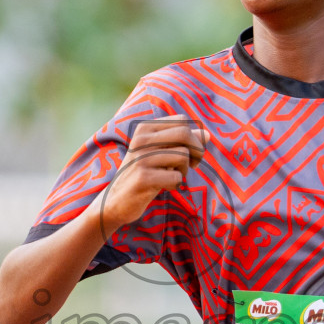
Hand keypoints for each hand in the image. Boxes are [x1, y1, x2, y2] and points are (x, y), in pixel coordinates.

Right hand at [99, 115, 210, 230]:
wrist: (115, 201)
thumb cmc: (144, 175)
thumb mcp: (162, 154)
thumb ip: (183, 143)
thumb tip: (207, 134)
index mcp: (144, 128)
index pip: (182, 121)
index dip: (194, 137)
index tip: (191, 153)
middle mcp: (141, 140)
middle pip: (184, 134)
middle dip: (196, 150)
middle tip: (192, 165)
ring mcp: (140, 158)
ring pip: (182, 156)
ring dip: (184, 170)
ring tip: (171, 176)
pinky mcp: (142, 178)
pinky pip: (176, 176)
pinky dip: (176, 183)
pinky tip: (164, 186)